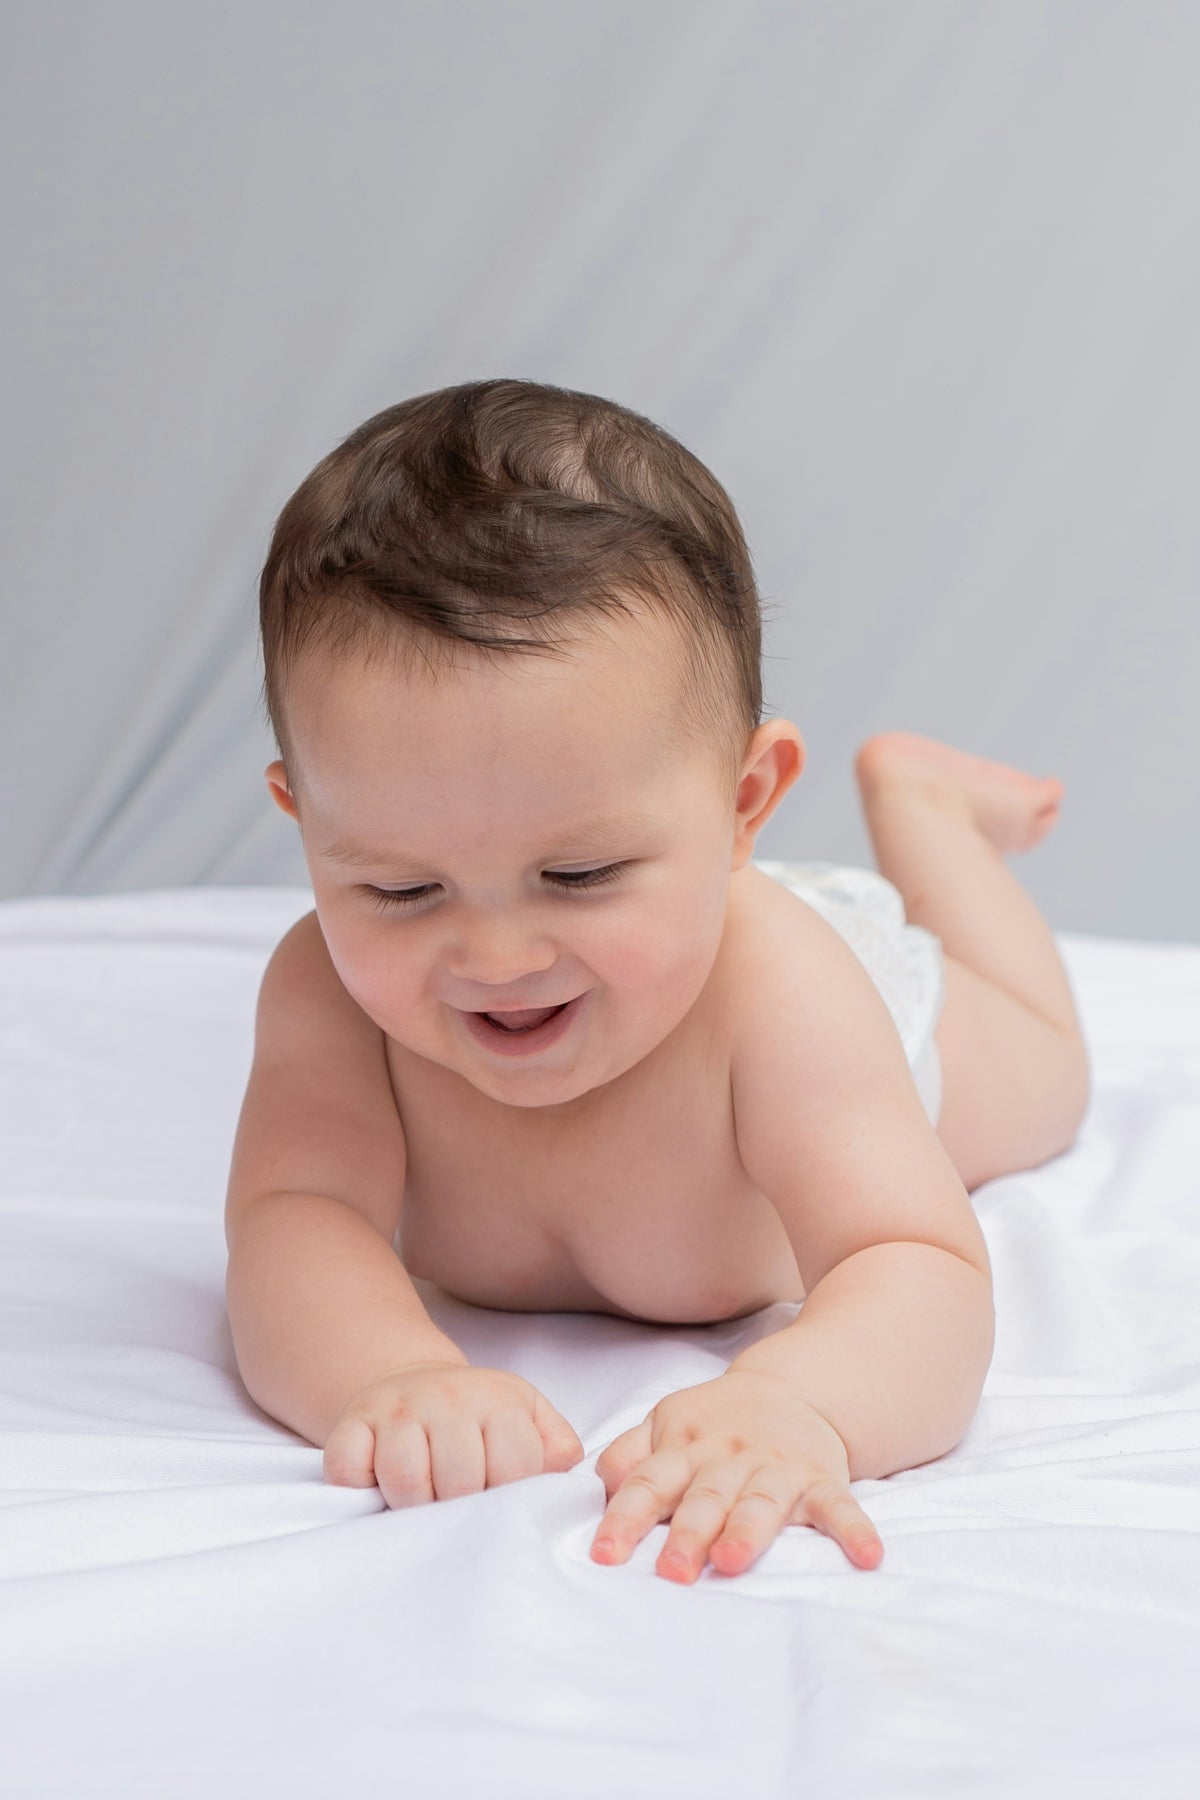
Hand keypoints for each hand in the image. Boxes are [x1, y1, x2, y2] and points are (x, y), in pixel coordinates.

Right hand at [323, 1362, 584, 1506]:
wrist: (414, 1383)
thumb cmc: (480, 1416)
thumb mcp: (530, 1418)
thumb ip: (557, 1450)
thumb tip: (565, 1483)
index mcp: (499, 1400)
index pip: (513, 1471)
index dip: (508, 1504)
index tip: (499, 1512)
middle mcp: (447, 1397)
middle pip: (459, 1482)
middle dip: (460, 1514)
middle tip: (458, 1517)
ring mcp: (396, 1408)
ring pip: (405, 1479)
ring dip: (413, 1508)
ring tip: (423, 1507)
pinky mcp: (351, 1422)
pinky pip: (349, 1470)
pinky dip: (361, 1490)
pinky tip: (377, 1488)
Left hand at [590, 1369, 883, 1580]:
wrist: (792, 1388)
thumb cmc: (715, 1423)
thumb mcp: (665, 1424)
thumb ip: (629, 1455)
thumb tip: (600, 1485)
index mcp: (684, 1445)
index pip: (649, 1482)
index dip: (626, 1517)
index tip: (605, 1555)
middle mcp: (728, 1457)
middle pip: (705, 1497)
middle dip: (688, 1534)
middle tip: (671, 1572)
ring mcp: (777, 1467)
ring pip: (761, 1501)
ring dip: (748, 1530)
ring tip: (733, 1561)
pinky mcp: (822, 1478)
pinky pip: (839, 1506)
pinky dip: (854, 1530)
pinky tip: (867, 1557)